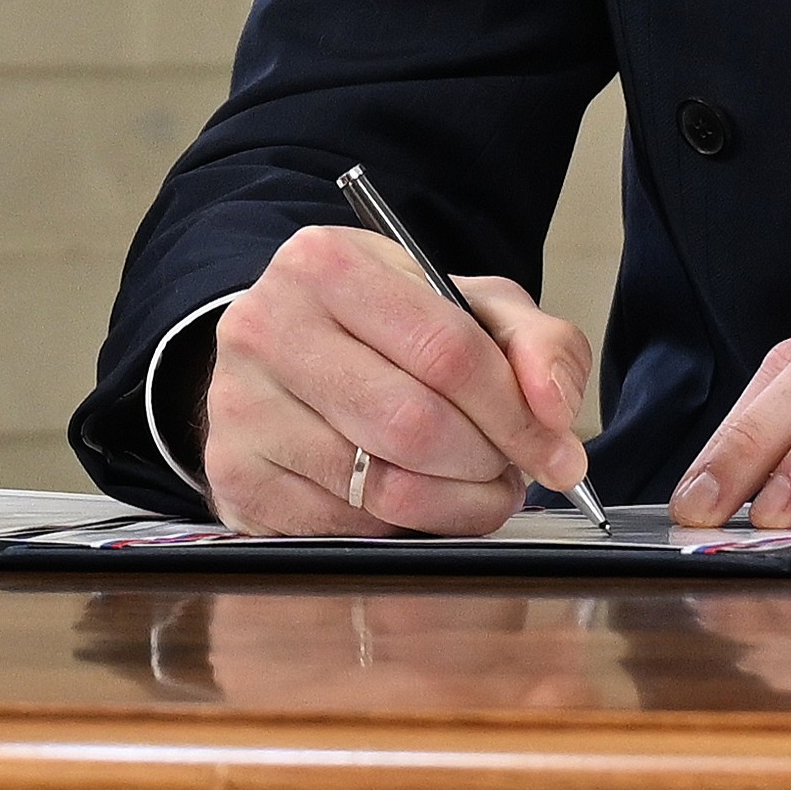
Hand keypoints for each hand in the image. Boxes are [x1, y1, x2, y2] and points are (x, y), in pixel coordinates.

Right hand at [198, 219, 595, 535]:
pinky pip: (345, 527)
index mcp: (326, 262)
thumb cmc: (389, 329)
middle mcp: (265, 326)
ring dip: (453, 505)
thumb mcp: (467, 307)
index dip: (517, 415)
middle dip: (485, 463)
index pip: (446, 351)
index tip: (557, 452)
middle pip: (414, 426)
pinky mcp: (233, 474)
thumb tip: (554, 411)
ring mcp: (239, 404)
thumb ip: (536, 343)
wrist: (288, 351)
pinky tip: (408, 498)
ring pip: (381, 488)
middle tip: (508, 471)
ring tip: (472, 487)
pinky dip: (397, 526)